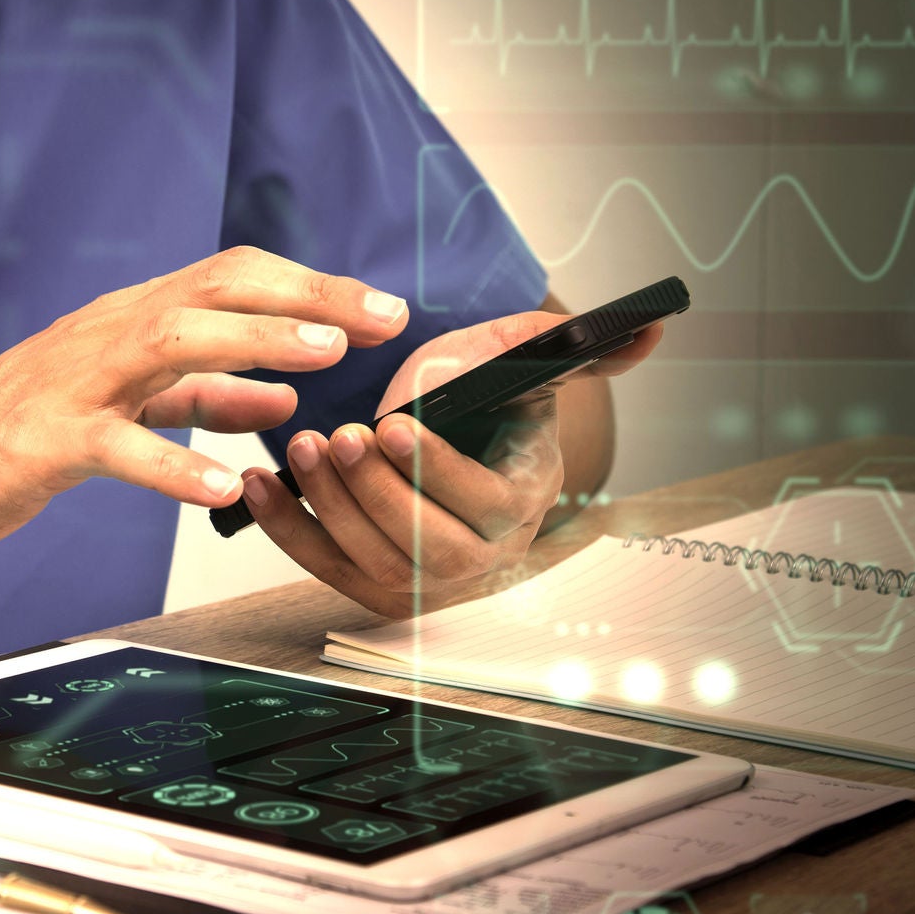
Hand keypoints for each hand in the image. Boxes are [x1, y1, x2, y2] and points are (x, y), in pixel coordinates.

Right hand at [0, 247, 408, 558]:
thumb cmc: (12, 436)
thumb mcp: (125, 408)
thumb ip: (204, 396)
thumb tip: (286, 393)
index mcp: (129, 324)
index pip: (232, 279)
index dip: (311, 288)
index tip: (384, 310)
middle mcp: (106, 335)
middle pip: (216, 289)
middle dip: (307, 297)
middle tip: (384, 319)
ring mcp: (72, 384)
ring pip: (171, 342)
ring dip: (253, 344)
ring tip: (323, 362)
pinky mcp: (42, 442)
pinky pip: (114, 448)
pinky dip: (171, 466)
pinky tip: (221, 490)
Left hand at [240, 309, 661, 616]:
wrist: (452, 441)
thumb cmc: (486, 399)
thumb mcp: (529, 363)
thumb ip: (588, 343)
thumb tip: (657, 326)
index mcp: (523, 500)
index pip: (486, 501)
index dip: (438, 468)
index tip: (392, 422)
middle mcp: (483, 555)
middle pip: (429, 546)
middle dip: (378, 492)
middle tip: (339, 435)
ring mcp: (426, 582)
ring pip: (376, 561)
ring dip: (331, 506)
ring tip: (301, 447)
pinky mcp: (373, 587)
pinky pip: (326, 569)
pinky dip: (286, 530)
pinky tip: (257, 484)